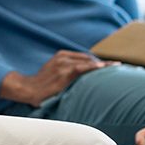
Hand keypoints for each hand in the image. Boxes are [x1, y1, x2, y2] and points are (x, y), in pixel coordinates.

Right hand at [0, 50, 116, 106]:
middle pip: (88, 58)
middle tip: (116, 66)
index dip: (97, 61)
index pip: (83, 57)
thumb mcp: (54, 74)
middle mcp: (63, 57)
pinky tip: (103, 68)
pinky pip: (82, 67)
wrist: (28, 88)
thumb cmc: (41, 85)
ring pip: (87, 61)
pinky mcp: (64, 72)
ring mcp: (63, 63)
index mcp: (61, 56)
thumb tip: (79, 79)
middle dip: (102, 62)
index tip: (109, 63)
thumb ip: (66, 72)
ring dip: (102, 64)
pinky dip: (94, 67)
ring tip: (115, 67)